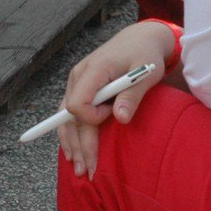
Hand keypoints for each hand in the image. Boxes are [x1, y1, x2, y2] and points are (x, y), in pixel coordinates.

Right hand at [56, 21, 177, 177]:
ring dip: (71, 144)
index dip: (92, 118)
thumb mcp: (145, 72)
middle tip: (87, 172)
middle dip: (79, 145)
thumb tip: (120, 119)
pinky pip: (69, 115)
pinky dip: (70, 134)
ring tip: (78, 168)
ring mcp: (76, 83)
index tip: (112, 117)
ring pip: (65, 119)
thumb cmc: (144, 54)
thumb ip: (132, 95)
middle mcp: (78, 77)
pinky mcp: (79, 89)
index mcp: (93, 69)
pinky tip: (72, 151)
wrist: (139, 38)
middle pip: (70, 117)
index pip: (79, 103)